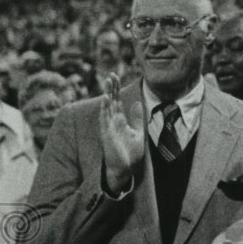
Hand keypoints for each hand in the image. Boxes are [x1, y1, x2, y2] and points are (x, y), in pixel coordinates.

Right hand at [99, 73, 143, 191]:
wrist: (125, 169)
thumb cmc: (129, 153)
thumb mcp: (137, 133)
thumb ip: (136, 119)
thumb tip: (137, 103)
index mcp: (119, 121)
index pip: (117, 101)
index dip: (117, 89)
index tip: (116, 76)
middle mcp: (112, 122)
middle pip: (111, 101)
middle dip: (112, 88)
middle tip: (112, 74)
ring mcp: (109, 127)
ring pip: (107, 107)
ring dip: (108, 94)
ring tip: (108, 82)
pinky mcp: (107, 134)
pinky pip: (105, 119)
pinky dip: (105, 108)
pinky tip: (106, 99)